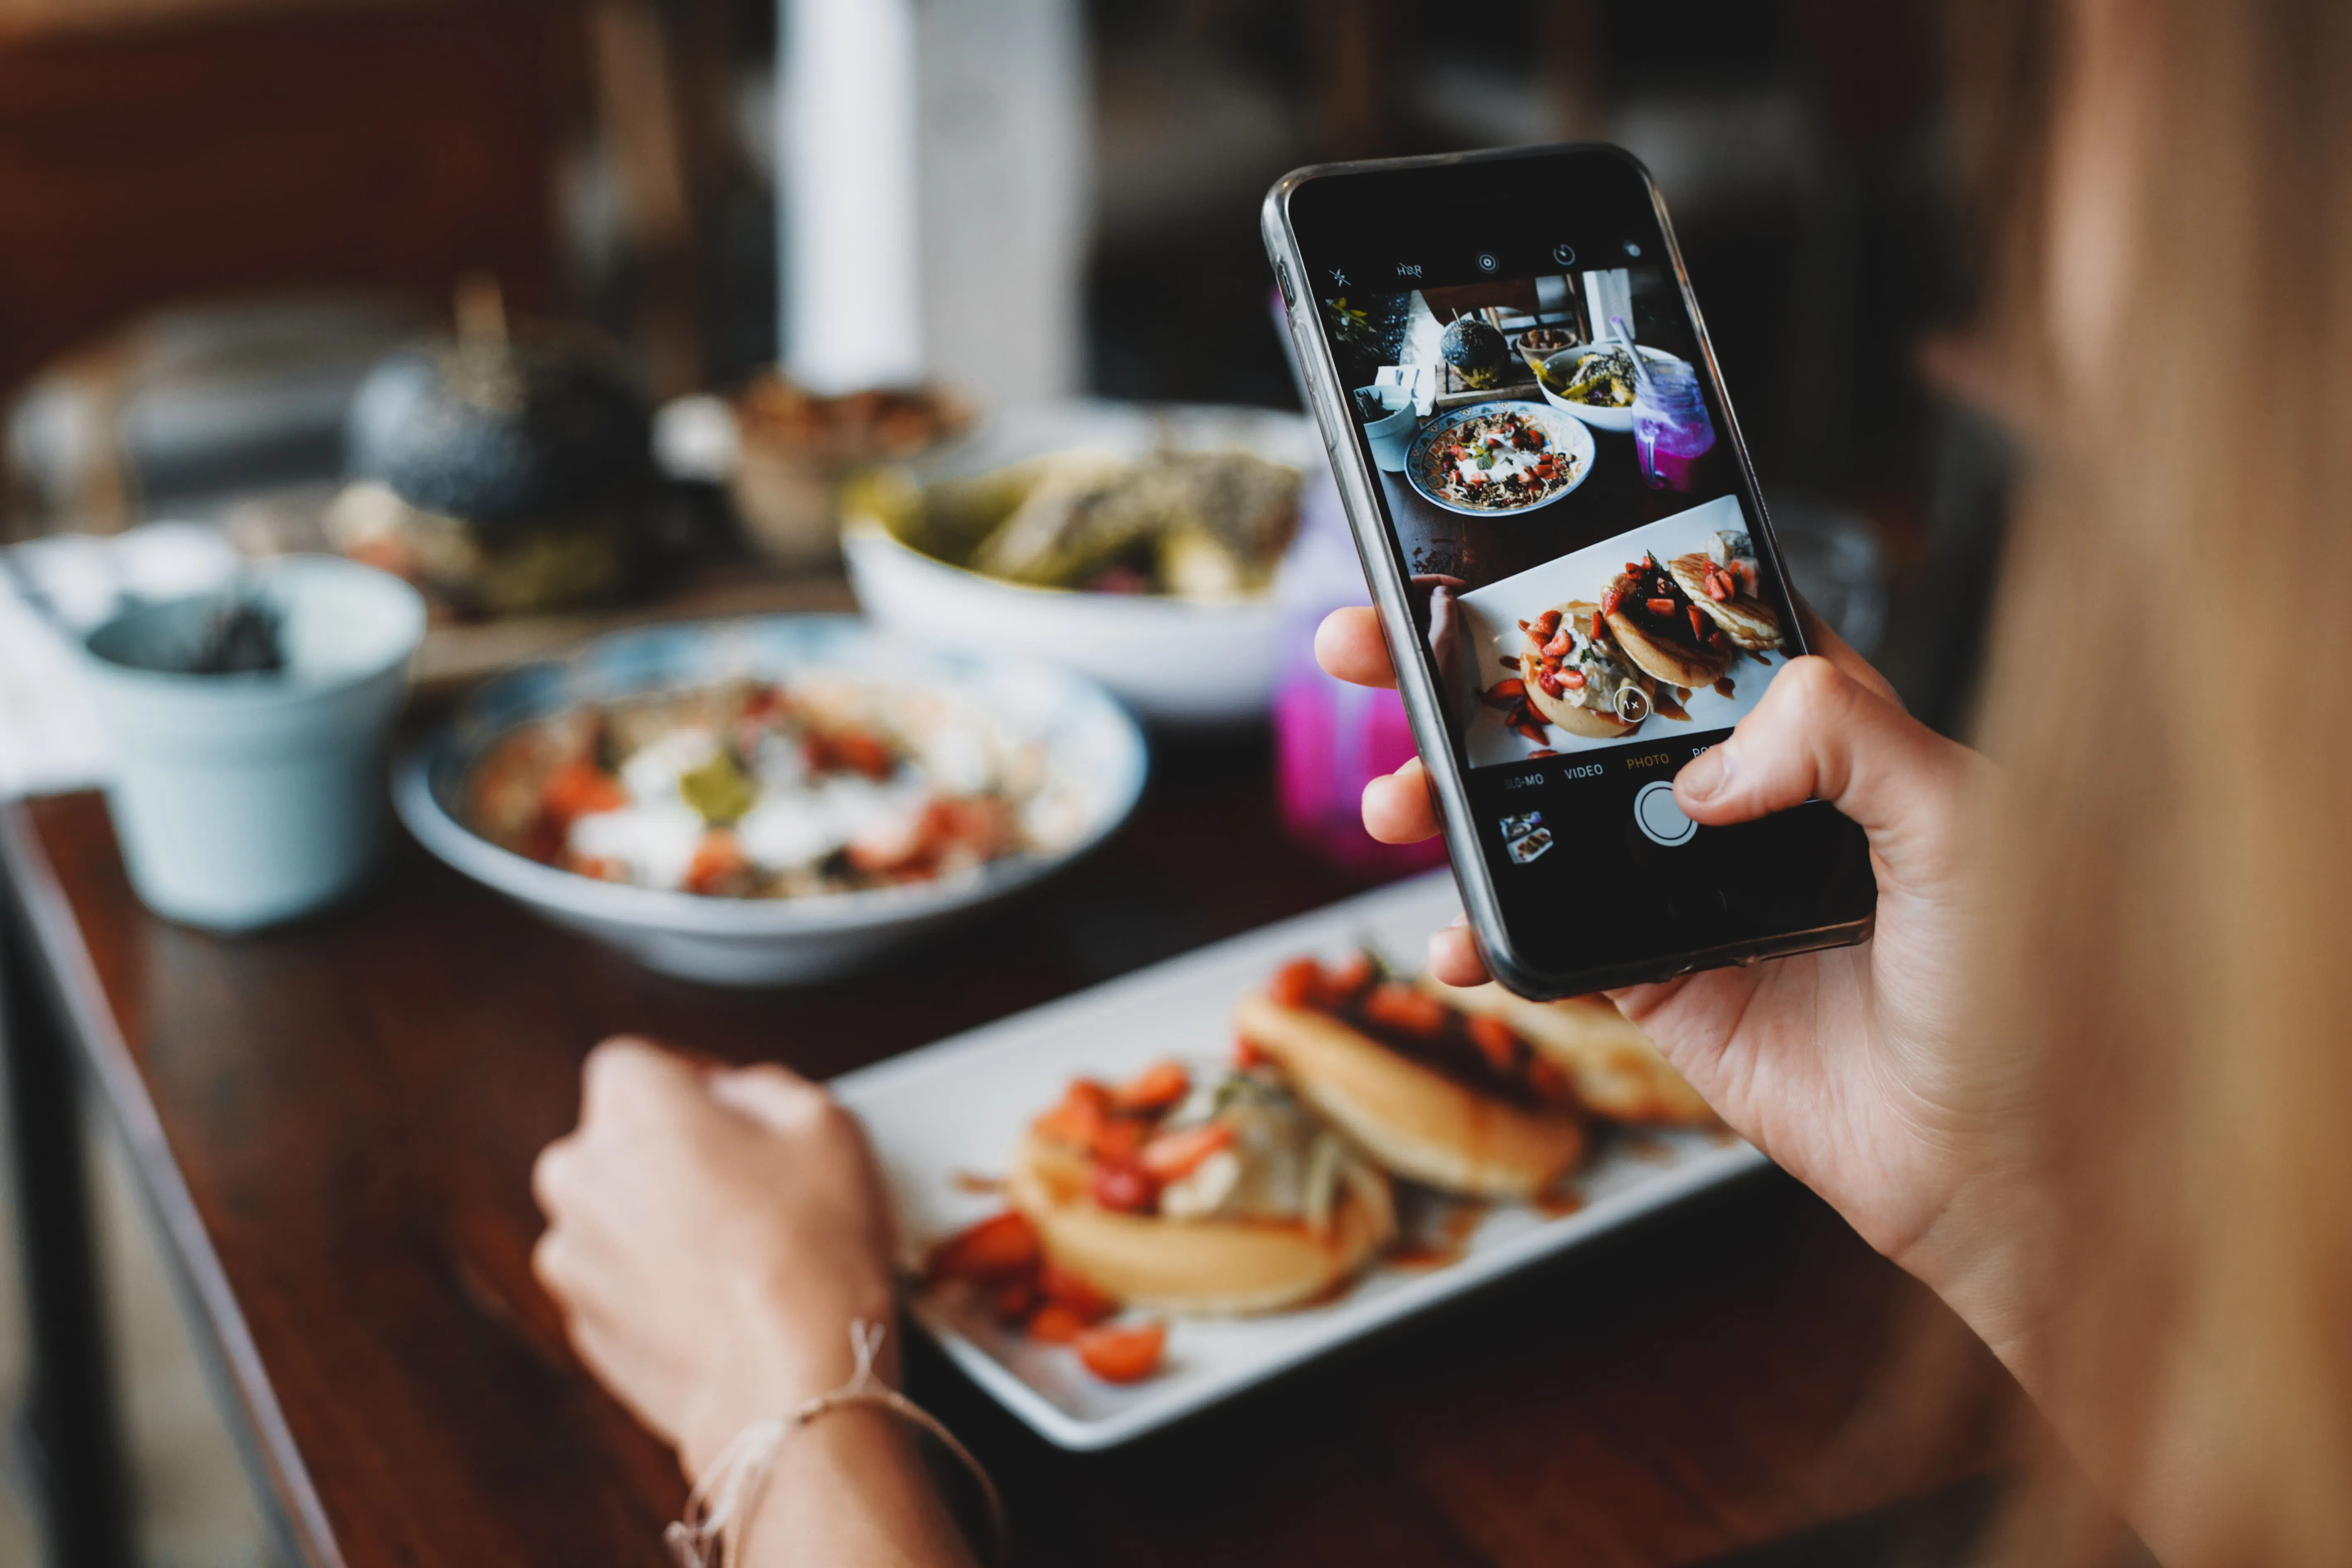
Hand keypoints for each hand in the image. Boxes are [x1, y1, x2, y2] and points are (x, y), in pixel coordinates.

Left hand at [531, 1038, 897, 1478]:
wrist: (793, 1382)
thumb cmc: (812, 1251)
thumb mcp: (824, 1119)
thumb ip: (763, 1086)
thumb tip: (736, 1096)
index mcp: (630, 1106)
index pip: (636, 1063)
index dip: (689, 1081)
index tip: (731, 1111)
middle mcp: (580, 1175)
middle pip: (618, 1140)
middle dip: (671, 1153)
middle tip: (749, 1184)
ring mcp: (573, 1257)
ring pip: (616, 1214)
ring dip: (662, 1221)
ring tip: (742, 1251)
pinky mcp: (585, 1326)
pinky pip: (620, 1282)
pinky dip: (658, 1284)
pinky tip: (723, 1299)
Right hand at [1314, 608, 2035, 1354]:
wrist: (1998, 1161)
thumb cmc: (2021, 985)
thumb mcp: (1965, 821)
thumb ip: (1847, 737)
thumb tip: (1702, 768)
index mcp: (1817, 727)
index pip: (1678, 624)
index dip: (1580, 582)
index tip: (1480, 560)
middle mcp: (1741, 795)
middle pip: (1575, 711)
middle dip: (1459, 677)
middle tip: (1366, 646)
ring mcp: (1686, 887)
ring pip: (1536, 819)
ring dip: (1444, 805)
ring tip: (1390, 803)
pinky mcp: (1658, 980)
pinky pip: (1546, 943)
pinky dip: (1481, 942)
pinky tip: (1448, 942)